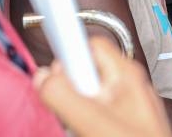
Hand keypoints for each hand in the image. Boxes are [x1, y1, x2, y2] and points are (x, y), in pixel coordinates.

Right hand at [34, 37, 171, 136]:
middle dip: (70, 91)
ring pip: (88, 97)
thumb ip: (64, 97)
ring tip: (84, 130)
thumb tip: (42, 76)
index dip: (68, 56)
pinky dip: (87, 124)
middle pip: (85, 72)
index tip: (52, 74)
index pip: (90, 44)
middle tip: (71, 115)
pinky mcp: (125, 124)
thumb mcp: (95, 123)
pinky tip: (91, 134)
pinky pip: (97, 114)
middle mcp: (129, 84)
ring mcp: (128, 106)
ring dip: (77, 112)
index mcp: (127, 73)